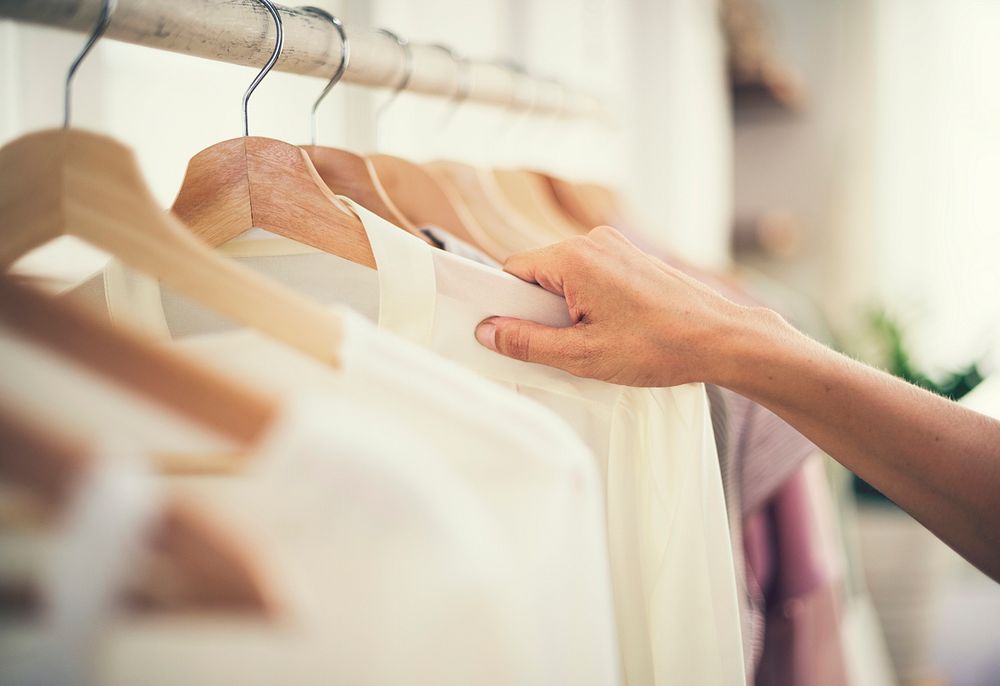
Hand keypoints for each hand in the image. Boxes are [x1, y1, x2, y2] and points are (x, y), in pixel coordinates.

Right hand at [474, 226, 762, 386]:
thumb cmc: (659, 346)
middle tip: (559, 346)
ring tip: (591, 341)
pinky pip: (590, 276)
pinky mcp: (632, 259)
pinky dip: (587, 303)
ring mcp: (616, 247)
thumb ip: (527, 342)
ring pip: (565, 276)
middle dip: (538, 310)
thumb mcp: (582, 355)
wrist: (722, 339)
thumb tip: (487, 331)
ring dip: (565, 309)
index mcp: (574, 257)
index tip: (510, 334)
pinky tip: (609, 331)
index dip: (505, 305)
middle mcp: (593, 242)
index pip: (512, 271)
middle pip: (538, 273)